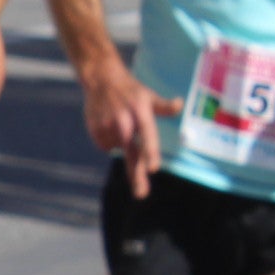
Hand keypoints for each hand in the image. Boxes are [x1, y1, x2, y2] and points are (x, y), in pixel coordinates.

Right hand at [84, 64, 177, 198]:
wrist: (101, 79)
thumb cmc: (131, 90)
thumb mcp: (148, 96)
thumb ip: (164, 106)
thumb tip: (179, 105)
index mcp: (140, 111)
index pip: (147, 135)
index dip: (150, 152)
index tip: (153, 168)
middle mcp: (124, 120)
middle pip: (132, 153)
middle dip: (137, 175)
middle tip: (141, 195)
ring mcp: (108, 126)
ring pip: (119, 149)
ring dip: (122, 144)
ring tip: (121, 122)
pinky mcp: (95, 130)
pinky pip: (106, 145)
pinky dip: (110, 141)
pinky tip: (110, 125)